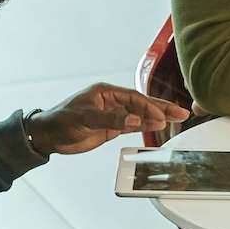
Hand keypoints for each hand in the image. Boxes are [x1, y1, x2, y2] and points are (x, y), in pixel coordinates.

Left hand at [27, 83, 189, 155]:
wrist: (48, 135)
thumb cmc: (61, 120)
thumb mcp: (84, 118)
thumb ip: (111, 119)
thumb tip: (134, 119)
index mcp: (105, 92)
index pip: (134, 98)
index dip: (150, 107)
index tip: (163, 116)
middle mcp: (111, 101)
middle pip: (141, 104)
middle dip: (161, 109)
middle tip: (181, 113)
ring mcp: (113, 115)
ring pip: (140, 115)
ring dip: (157, 118)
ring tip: (177, 119)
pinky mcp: (111, 128)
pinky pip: (132, 125)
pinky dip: (145, 126)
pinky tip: (158, 127)